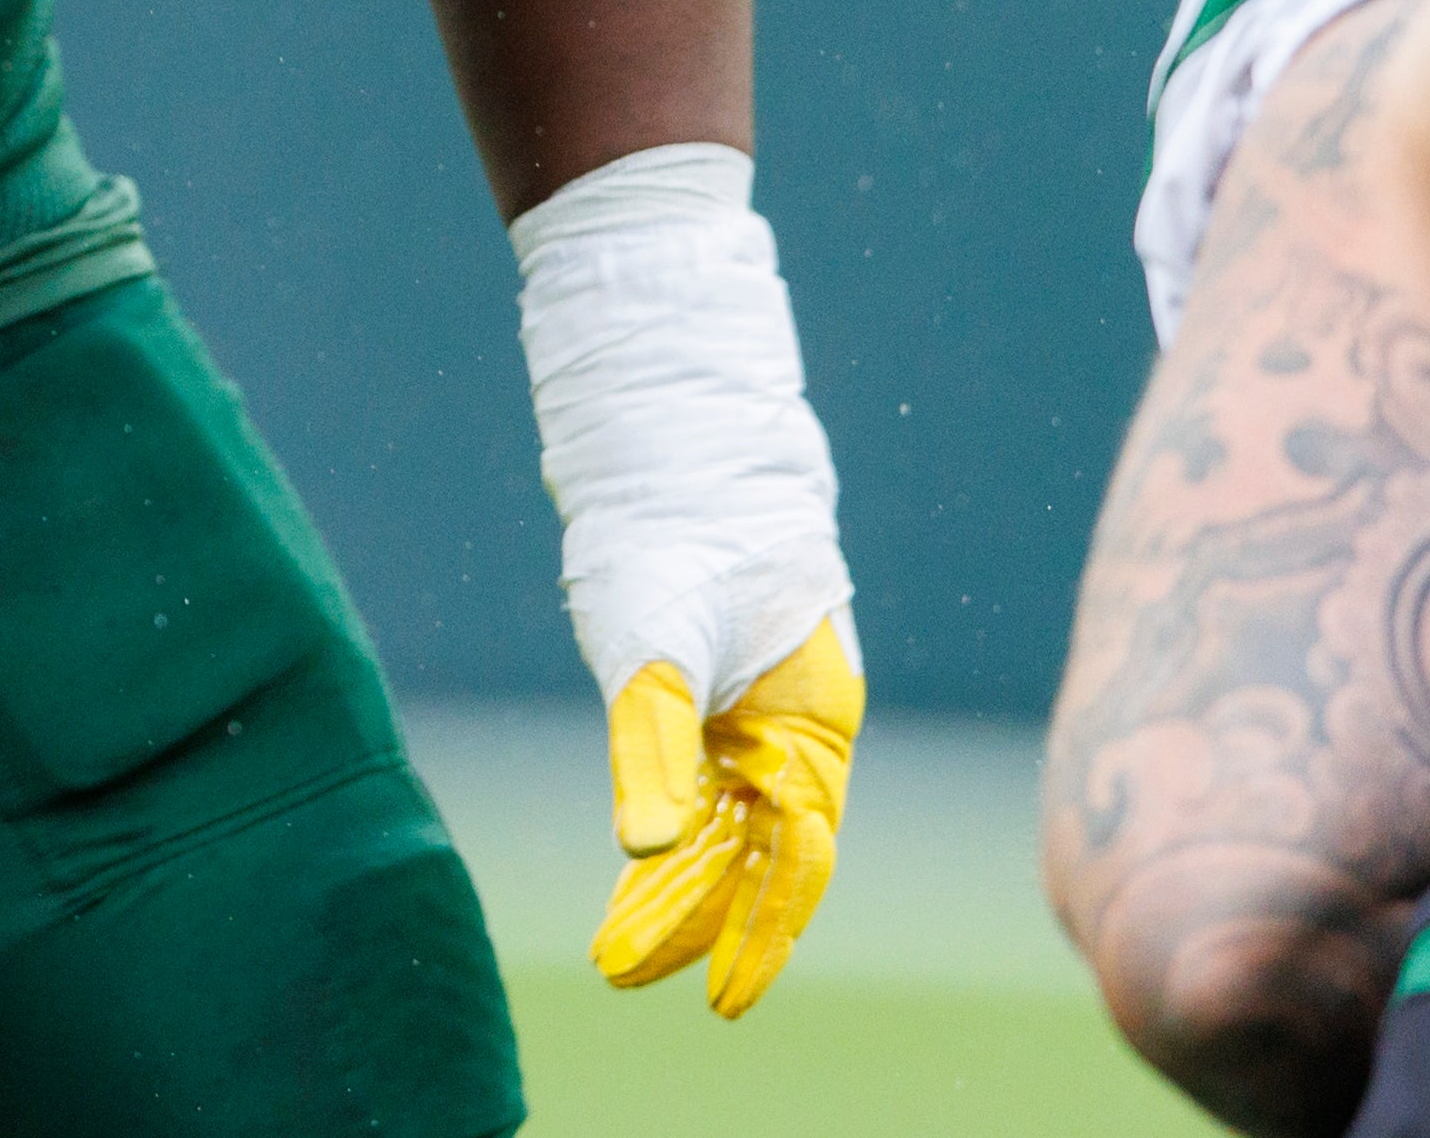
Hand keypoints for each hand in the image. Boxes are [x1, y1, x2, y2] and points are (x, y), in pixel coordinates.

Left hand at [510, 141, 857, 1017]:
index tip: (718, 999)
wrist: (677, 429)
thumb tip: (642, 840)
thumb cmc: (675, 521)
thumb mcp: (654, 627)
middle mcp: (795, 724)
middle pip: (755, 851)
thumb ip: (653, 734)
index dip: (760, 932)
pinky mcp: (717, 686)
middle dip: (697, 918)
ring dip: (679, 883)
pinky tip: (643, 862)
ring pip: (727, 824)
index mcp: (810, 719)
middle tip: (623, 973)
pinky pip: (703, 782)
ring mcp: (759, 708)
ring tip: (619, 947)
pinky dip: (673, 825)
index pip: (794, 856)